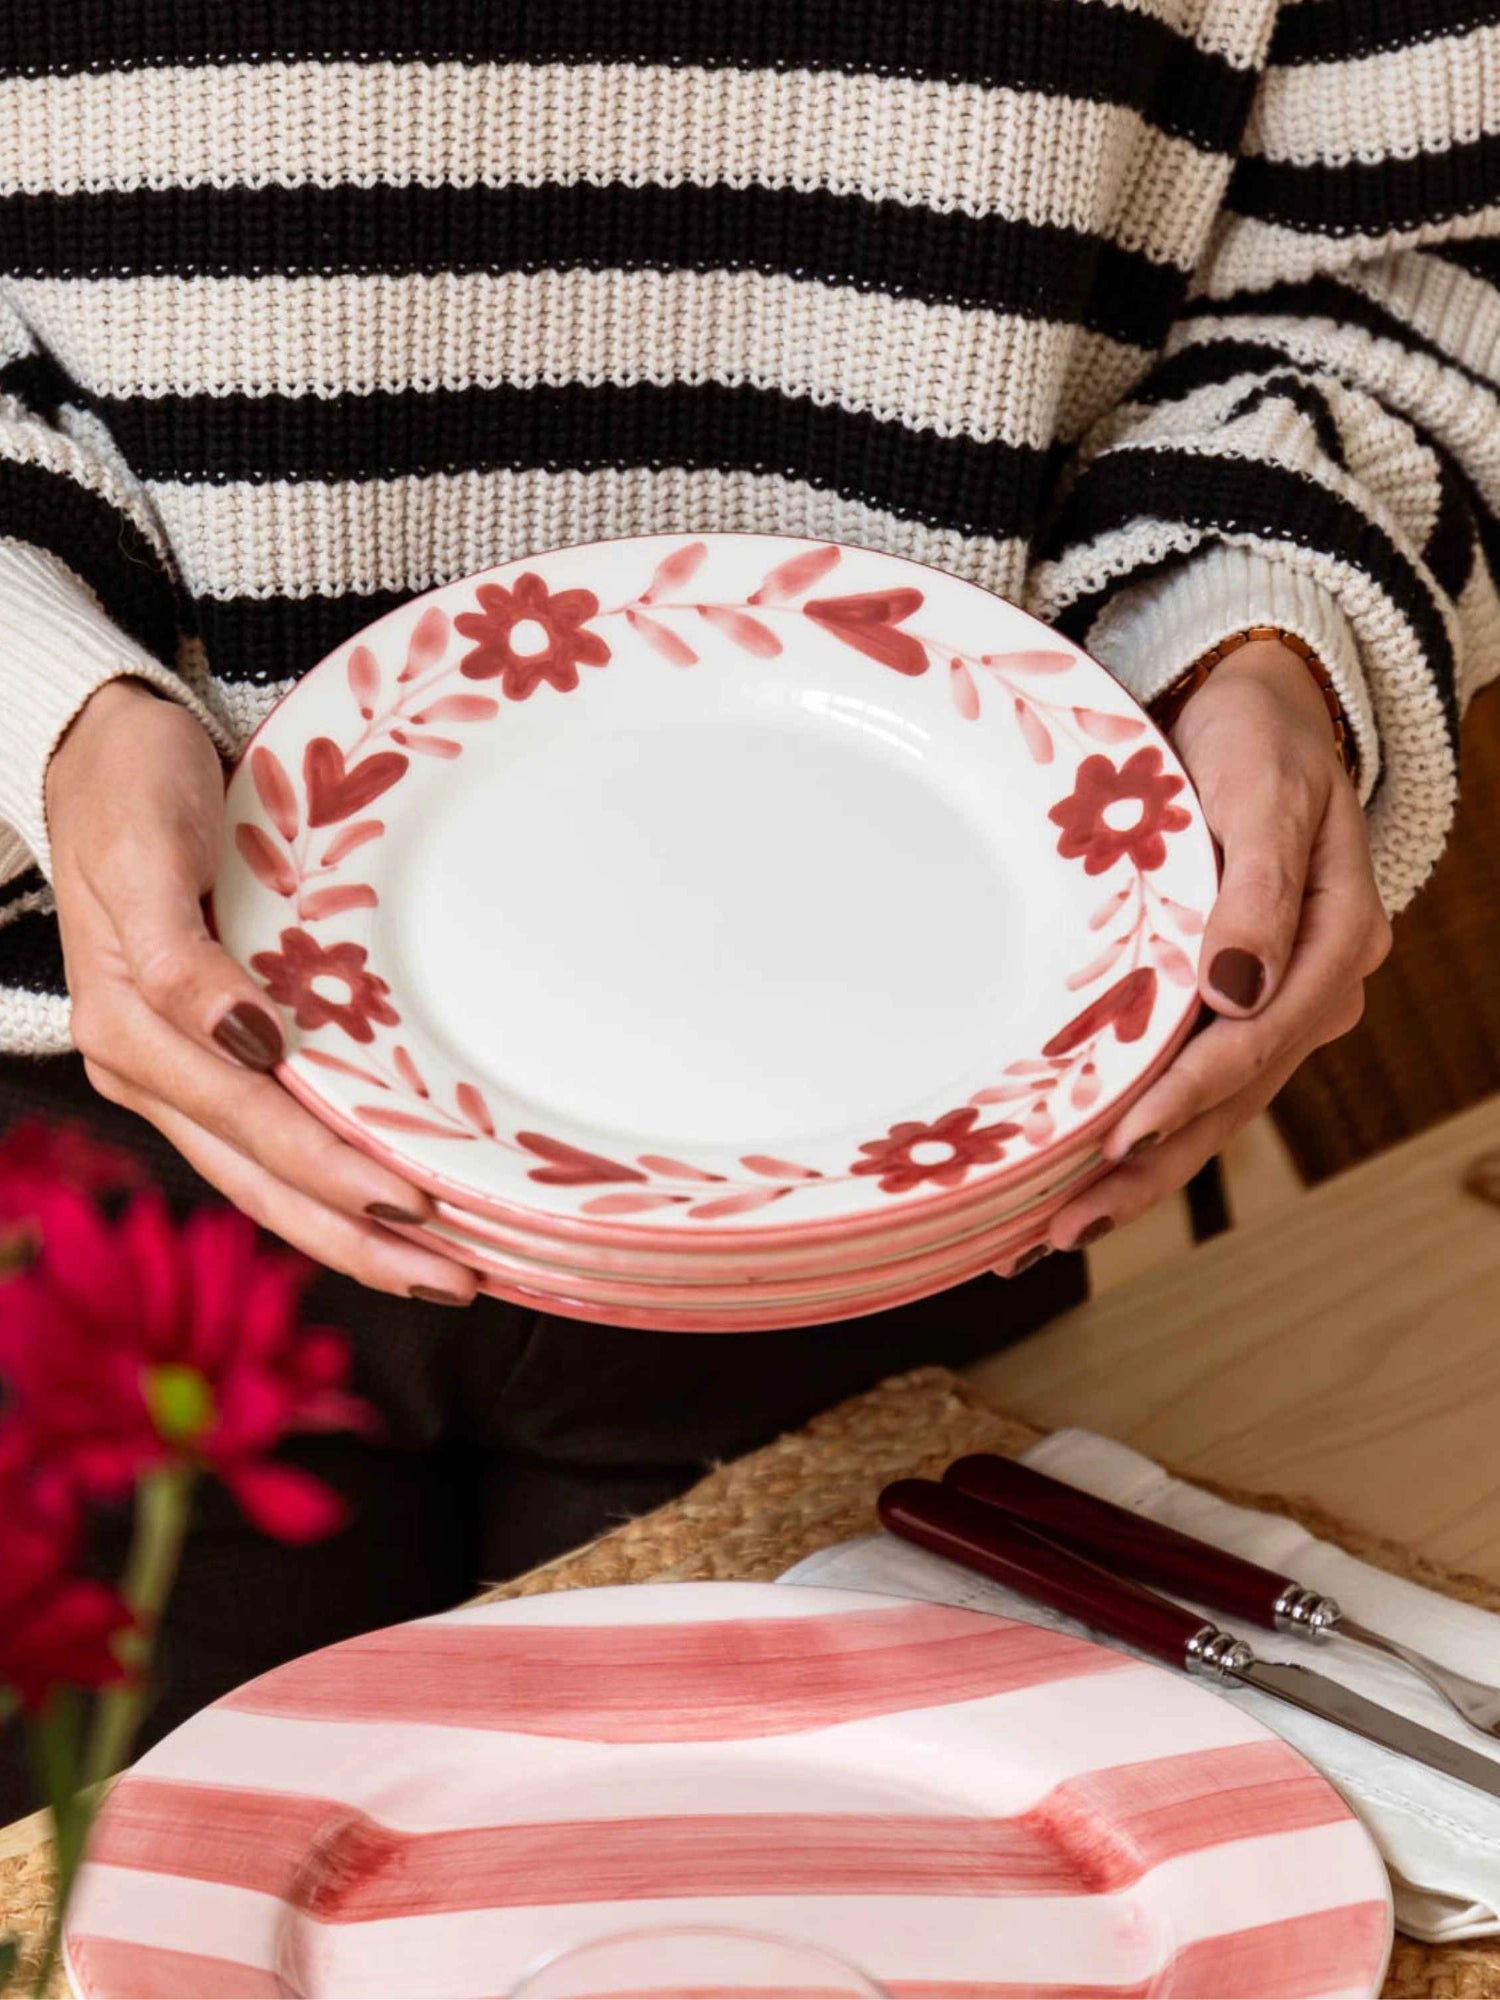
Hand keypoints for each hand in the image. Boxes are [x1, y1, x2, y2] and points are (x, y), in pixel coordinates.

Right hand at [46, 680, 479, 1303]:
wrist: (98, 750)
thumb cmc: (130, 788)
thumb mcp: (144, 855)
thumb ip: (179, 960)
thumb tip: (245, 1040)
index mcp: (130, 1029)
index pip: (247, 1123)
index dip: (329, 1171)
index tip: (414, 1203)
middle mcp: (149, 1069)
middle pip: (260, 1181)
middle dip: (356, 1240)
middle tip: (458, 1281)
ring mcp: (175, 1070)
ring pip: (264, 1180)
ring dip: (350, 1232)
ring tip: (442, 1271)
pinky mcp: (203, 1055)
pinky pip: (264, 1144)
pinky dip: (326, 1187)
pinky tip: (383, 1210)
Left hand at [1045, 639, 1391, 1251]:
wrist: (1263, 716)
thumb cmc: (1258, 741)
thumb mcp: (1262, 792)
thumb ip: (1258, 888)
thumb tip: (1240, 989)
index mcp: (1332, 944)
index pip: (1254, 1043)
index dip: (1184, 1096)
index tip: (1118, 1140)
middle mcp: (1310, 994)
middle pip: (1227, 1104)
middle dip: (1143, 1174)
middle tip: (1057, 1232)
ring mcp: (1273, 1011)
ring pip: (1207, 1116)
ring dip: (1132, 1181)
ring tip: (1048, 1237)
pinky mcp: (1231, 1012)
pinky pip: (1188, 1090)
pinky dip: (1136, 1141)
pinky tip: (1073, 1184)